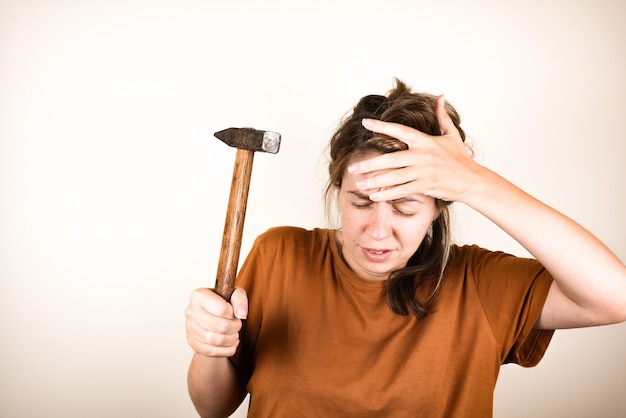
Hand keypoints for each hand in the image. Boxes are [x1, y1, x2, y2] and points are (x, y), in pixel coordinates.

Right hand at [185, 287, 247, 357]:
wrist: (211, 315)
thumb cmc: (223, 302)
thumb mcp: (234, 294)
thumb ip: (240, 299)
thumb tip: (241, 314)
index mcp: (199, 295)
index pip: (222, 309)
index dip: (233, 314)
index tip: (234, 313)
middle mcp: (191, 311)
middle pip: (220, 326)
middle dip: (235, 327)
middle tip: (237, 325)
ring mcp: (189, 328)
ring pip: (216, 341)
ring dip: (231, 339)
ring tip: (234, 334)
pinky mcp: (192, 342)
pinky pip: (211, 352)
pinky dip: (226, 350)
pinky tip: (231, 343)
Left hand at [348, 95, 481, 202]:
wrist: (472, 180)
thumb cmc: (460, 159)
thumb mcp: (451, 135)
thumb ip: (442, 116)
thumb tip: (440, 96)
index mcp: (425, 141)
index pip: (400, 130)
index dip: (382, 126)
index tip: (365, 123)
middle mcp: (422, 155)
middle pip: (391, 159)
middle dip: (370, 164)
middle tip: (353, 167)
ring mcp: (423, 172)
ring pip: (394, 177)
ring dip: (375, 181)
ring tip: (359, 183)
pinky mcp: (425, 186)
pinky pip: (402, 190)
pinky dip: (387, 194)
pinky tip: (374, 196)